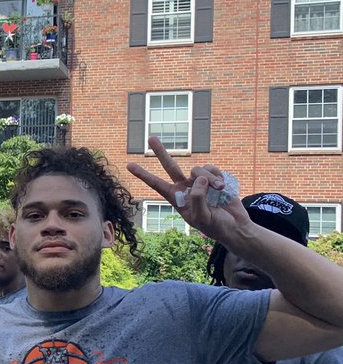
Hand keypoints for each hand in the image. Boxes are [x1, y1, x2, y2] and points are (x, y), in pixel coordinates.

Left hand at [127, 137, 249, 245]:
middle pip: (170, 166)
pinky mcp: (214, 177)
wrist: (234, 225)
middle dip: (160, 152)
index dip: (143, 175)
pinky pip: (212, 169)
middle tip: (151, 138)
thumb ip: (197, 198)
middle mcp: (185, 187)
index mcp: (177, 198)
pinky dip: (218, 176)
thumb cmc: (215, 225)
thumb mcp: (201, 217)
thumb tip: (199, 178)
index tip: (129, 165)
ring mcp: (199, 181)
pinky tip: (223, 187)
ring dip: (210, 178)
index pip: (157, 184)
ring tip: (219, 189)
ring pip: (197, 169)